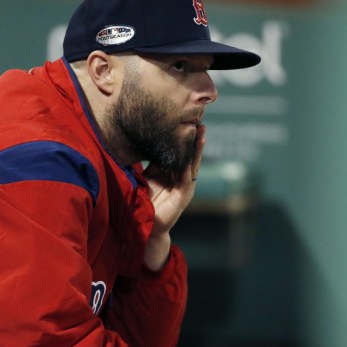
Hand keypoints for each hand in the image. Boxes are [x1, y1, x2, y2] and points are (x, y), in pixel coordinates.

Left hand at [141, 125, 205, 270]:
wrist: (145, 223)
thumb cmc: (145, 199)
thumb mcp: (147, 176)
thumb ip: (151, 163)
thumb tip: (145, 142)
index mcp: (173, 172)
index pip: (181, 152)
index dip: (185, 139)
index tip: (188, 123)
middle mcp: (181, 178)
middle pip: (190, 156)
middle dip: (195, 141)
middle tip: (201, 124)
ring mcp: (184, 187)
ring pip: (192, 165)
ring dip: (197, 151)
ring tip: (201, 136)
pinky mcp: (183, 197)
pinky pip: (186, 180)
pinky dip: (187, 169)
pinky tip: (188, 160)